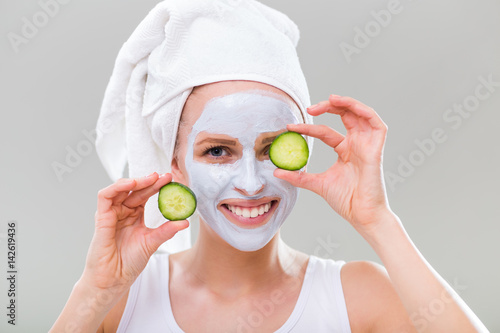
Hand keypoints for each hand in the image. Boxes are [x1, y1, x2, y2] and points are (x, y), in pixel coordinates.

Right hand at [80, 173, 188, 293]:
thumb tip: (185, 222)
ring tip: (151, 178)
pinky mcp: (102, 218)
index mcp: (135, 216)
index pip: (146, 195)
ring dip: (135, 181)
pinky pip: (105, 196)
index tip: (171, 181)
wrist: (113, 279)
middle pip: (136, 190)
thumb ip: (166, 231)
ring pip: (120, 189)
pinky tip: (131, 184)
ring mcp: (112, 214)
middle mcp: (123, 212)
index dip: (157, 187)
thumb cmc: (129, 263)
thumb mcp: (152, 242)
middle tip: (165, 176)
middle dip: (150, 181)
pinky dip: (117, 187)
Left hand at [274, 95, 392, 232]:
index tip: (290, 127)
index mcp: (345, 151)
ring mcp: (367, 145)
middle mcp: (356, 144)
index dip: (308, 127)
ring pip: (361, 114)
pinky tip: (349, 107)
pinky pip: (376, 124)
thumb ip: (298, 176)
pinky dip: (364, 111)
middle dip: (328, 107)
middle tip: (309, 108)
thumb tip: (276, 171)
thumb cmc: (346, 201)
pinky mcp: (377, 149)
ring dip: (347, 103)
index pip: (325, 131)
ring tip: (330, 99)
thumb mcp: (317, 184)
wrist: (362, 215)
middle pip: (345, 115)